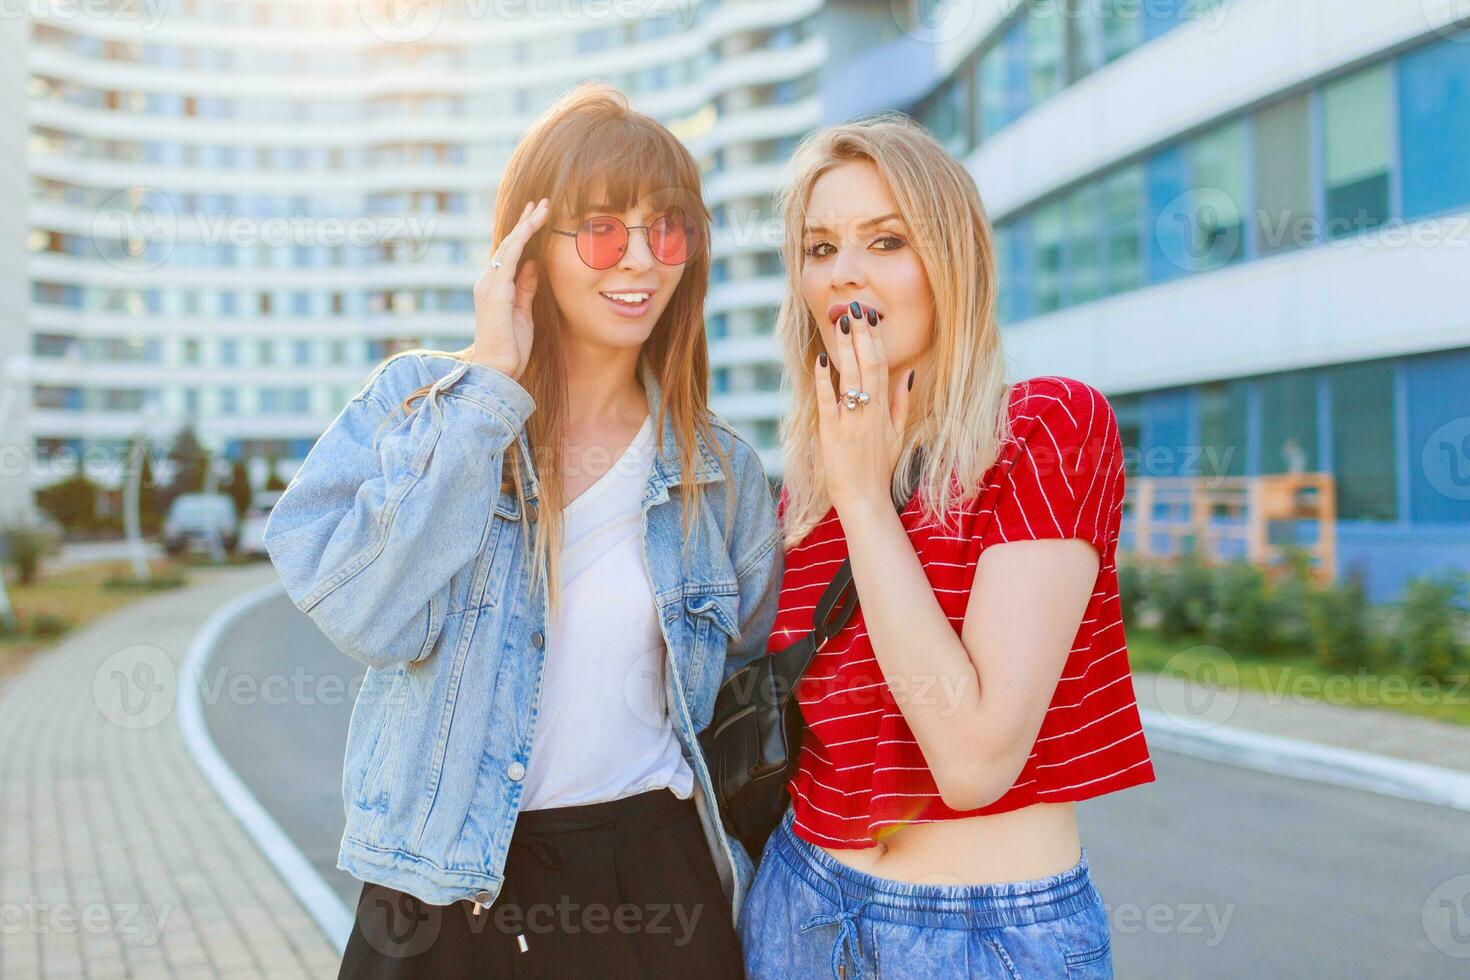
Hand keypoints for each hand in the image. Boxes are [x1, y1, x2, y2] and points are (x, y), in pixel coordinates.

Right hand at [471, 198, 548, 381]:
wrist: (497, 370)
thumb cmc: (510, 348)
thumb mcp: (523, 312)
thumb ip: (526, 287)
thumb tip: (534, 263)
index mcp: (495, 287)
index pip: (510, 254)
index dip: (524, 234)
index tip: (538, 217)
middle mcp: (488, 281)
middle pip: (508, 244)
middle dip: (525, 222)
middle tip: (541, 202)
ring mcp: (489, 285)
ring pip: (509, 246)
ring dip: (526, 225)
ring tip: (542, 207)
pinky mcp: (495, 291)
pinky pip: (509, 258)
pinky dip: (521, 240)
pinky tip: (532, 226)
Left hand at [815, 306, 913, 515]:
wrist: (865, 498)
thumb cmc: (879, 467)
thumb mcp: (898, 433)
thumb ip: (901, 402)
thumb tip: (907, 374)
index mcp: (884, 408)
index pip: (882, 365)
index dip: (876, 339)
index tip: (871, 316)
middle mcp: (870, 410)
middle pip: (868, 364)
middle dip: (861, 334)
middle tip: (855, 307)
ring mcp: (851, 420)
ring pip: (851, 376)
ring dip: (845, 347)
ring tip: (841, 321)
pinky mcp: (832, 432)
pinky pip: (829, 400)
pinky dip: (825, 379)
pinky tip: (821, 359)